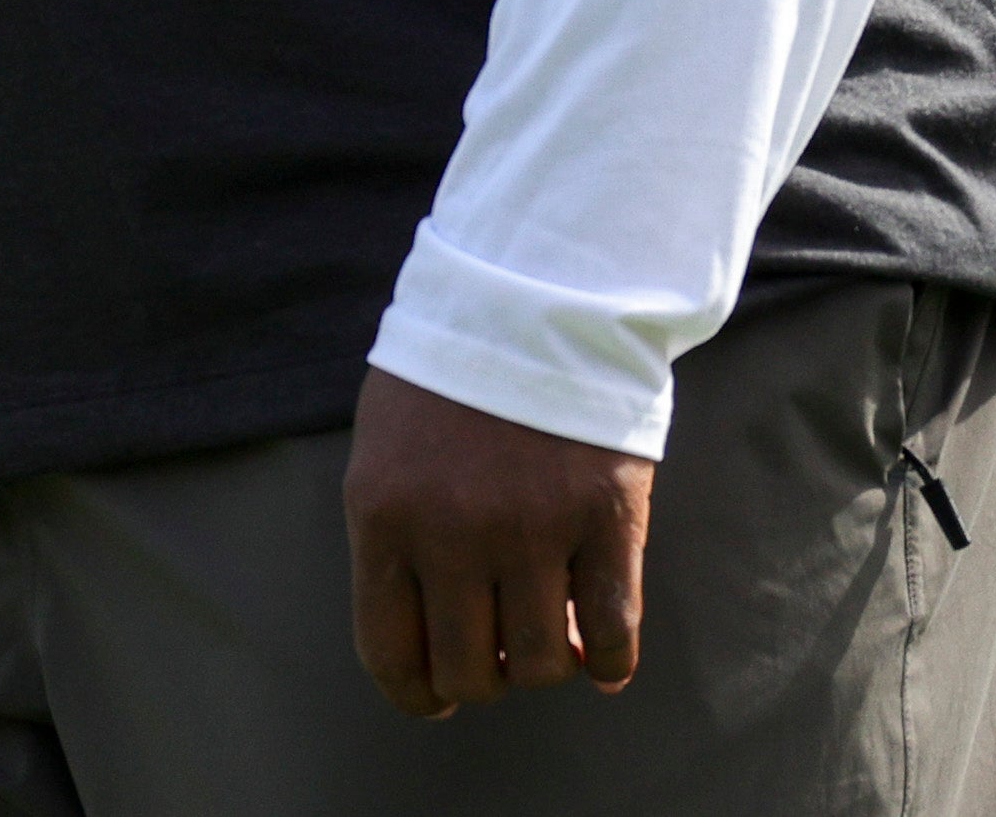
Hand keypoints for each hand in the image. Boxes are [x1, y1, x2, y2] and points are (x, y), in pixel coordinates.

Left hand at [342, 368, 652, 719]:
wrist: (530, 296)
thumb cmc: (448, 376)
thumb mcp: (384, 449)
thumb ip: (396, 538)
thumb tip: (428, 637)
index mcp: (383, 515)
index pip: (390, 652)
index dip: (418, 695)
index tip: (437, 699)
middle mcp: (452, 534)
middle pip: (472, 672)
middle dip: (485, 677)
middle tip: (499, 650)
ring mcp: (532, 529)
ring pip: (543, 663)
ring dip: (546, 663)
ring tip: (548, 630)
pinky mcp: (605, 519)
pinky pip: (612, 634)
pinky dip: (608, 660)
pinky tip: (601, 649)